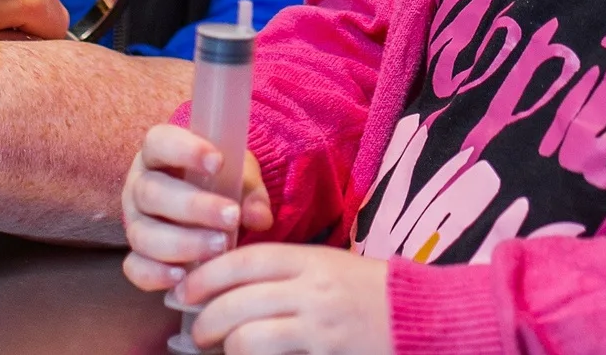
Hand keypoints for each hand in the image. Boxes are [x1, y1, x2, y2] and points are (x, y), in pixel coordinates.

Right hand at [122, 123, 273, 291]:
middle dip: (193, 207)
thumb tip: (259, 217)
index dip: (184, 150)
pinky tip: (184, 277)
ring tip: (220, 247)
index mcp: (157, 154)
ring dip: (183, 243)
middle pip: (151, 193)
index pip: (159, 142)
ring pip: (143, 234)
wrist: (206, 210)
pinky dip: (156, 274)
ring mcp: (134, 223)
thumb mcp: (238, 176)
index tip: (218, 162)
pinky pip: (135, 268)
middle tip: (231, 217)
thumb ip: (250, 191)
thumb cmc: (219, 183)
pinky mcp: (134, 257)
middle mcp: (138, 187)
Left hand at [176, 244, 391, 354]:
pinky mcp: (325, 353)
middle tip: (194, 330)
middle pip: (238, 299)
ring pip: (248, 334)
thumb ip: (288, 271)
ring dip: (224, 344)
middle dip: (205, 316)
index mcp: (312, 259)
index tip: (185, 288)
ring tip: (219, 348)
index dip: (208, 274)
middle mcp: (313, 288)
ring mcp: (319, 324)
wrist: (420, 319)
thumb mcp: (330, 267)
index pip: (247, 260)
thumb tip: (232, 283)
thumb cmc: (370, 293)